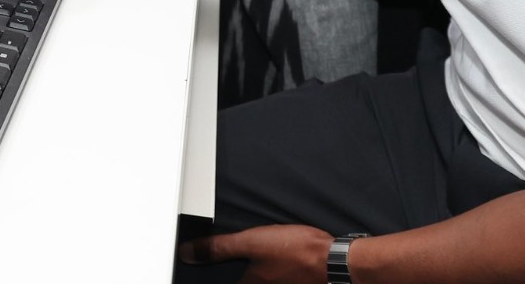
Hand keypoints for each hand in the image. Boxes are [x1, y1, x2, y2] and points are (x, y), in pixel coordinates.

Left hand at [178, 224, 333, 282]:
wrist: (336, 262)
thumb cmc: (296, 252)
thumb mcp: (252, 243)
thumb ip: (219, 248)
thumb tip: (188, 252)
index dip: (213, 279)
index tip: (201, 274)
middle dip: (233, 276)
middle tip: (220, 266)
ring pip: (257, 282)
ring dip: (251, 275)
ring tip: (251, 266)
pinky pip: (273, 281)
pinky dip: (265, 276)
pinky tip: (269, 266)